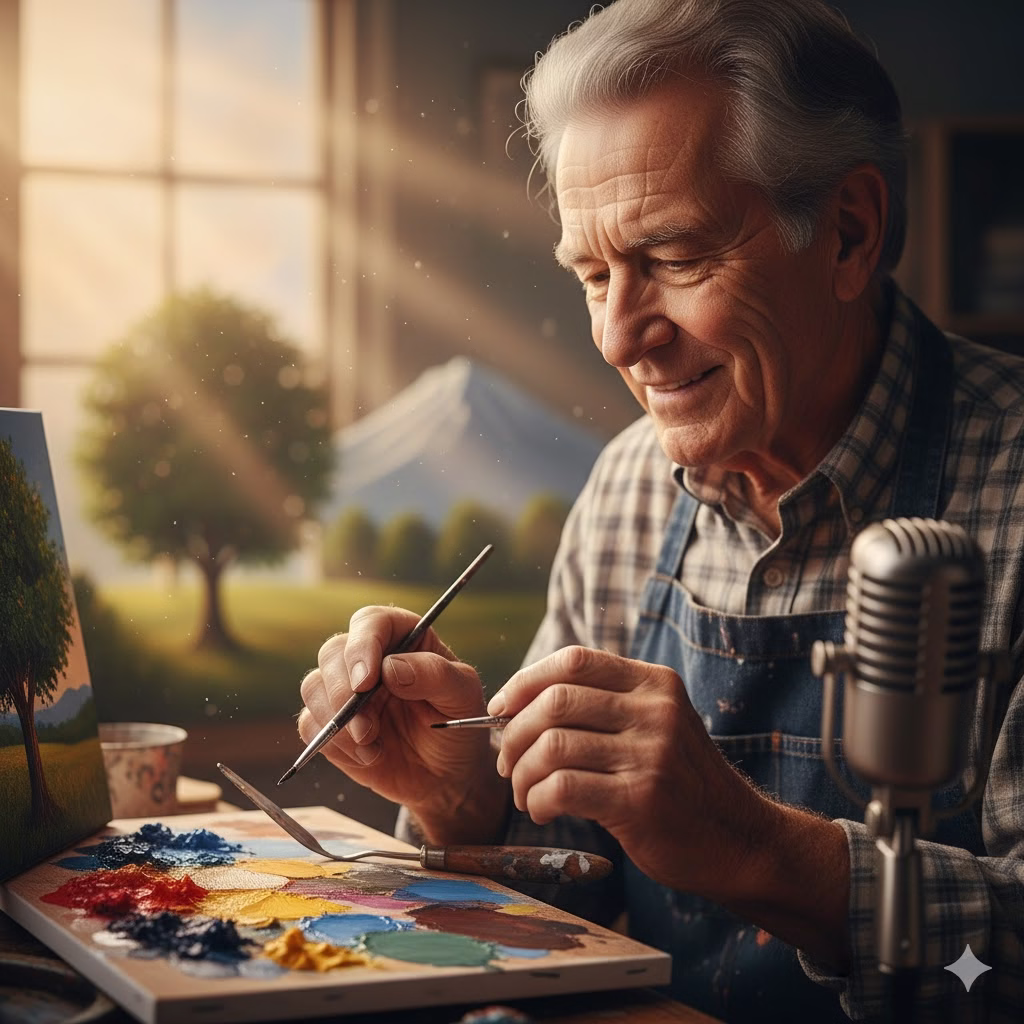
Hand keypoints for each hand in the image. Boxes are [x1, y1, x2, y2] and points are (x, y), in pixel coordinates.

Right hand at [297, 605, 507, 839]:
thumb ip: (434, 675)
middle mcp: (370, 659)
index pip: (371, 622)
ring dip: (337, 720)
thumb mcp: (463, 698)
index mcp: (404, 639)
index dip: (362, 646)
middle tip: (366, 728)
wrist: (447, 776)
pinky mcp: (332, 724)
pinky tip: (367, 756)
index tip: (366, 681)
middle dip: (343, 691)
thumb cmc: (458, 727)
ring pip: (313, 686)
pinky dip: (331, 743)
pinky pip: (309, 724)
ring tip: (371, 745)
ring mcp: (347, 691)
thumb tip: (390, 667)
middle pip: (332, 652)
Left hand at [489, 645, 772, 902]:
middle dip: (514, 732)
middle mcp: (656, 711)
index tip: (502, 709)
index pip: (574, 661)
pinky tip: (542, 810)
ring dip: (522, 773)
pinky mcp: (641, 799)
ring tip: (525, 793)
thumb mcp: (657, 726)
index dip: (526, 681)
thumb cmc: (681, 785)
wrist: (741, 841)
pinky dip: (538, 799)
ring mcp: (651, 754)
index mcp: (655, 684)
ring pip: (553, 745)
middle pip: (555, 700)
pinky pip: (562, 787)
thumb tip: (518, 705)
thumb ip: (604, 707)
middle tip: (506, 762)